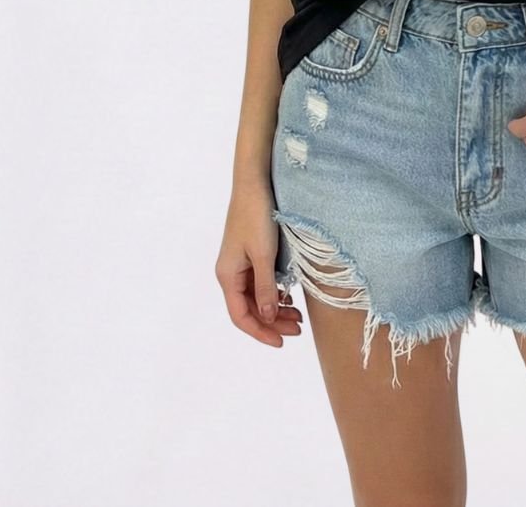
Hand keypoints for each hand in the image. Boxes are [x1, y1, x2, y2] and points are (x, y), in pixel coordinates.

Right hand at [215, 178, 303, 346]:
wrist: (254, 183)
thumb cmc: (257, 216)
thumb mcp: (264, 255)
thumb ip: (266, 288)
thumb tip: (268, 318)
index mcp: (227, 276)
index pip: (240, 316)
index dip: (260, 332)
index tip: (282, 342)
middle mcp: (231, 273)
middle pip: (249, 309)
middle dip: (272, 322)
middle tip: (298, 330)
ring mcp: (240, 264)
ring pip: (257, 297)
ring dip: (275, 309)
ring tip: (298, 317)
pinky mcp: (250, 254)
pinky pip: (261, 283)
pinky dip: (275, 293)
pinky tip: (291, 297)